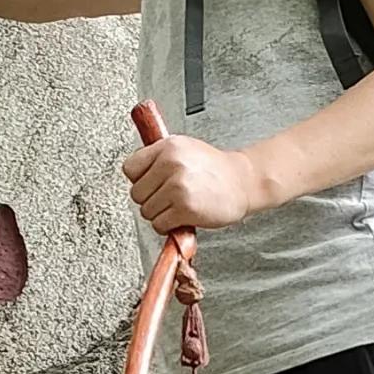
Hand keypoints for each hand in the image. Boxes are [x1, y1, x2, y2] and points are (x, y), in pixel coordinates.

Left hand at [121, 127, 252, 235]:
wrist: (244, 181)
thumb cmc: (214, 168)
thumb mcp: (185, 148)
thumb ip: (158, 156)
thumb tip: (133, 172)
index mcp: (168, 147)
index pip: (130, 168)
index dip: (140, 179)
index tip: (153, 183)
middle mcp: (171, 164)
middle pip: (136, 193)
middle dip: (151, 199)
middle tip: (170, 196)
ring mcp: (178, 187)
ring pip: (146, 211)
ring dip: (161, 213)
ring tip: (179, 205)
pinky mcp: (186, 208)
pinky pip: (159, 224)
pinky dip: (169, 226)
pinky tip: (183, 216)